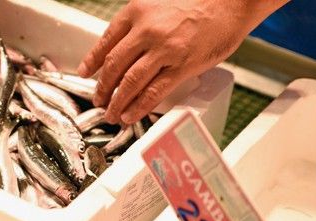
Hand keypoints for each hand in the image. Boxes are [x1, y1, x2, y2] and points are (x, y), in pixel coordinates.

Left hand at [77, 0, 288, 123]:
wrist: (230, 1)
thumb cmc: (197, 3)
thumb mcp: (156, 6)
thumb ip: (137, 26)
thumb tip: (120, 52)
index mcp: (136, 12)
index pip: (105, 41)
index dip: (91, 61)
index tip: (85, 73)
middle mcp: (146, 30)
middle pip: (114, 65)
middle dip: (102, 87)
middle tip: (98, 100)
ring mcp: (164, 50)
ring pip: (130, 82)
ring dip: (117, 102)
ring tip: (111, 114)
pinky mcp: (182, 66)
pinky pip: (154, 92)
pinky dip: (139, 107)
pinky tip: (130, 115)